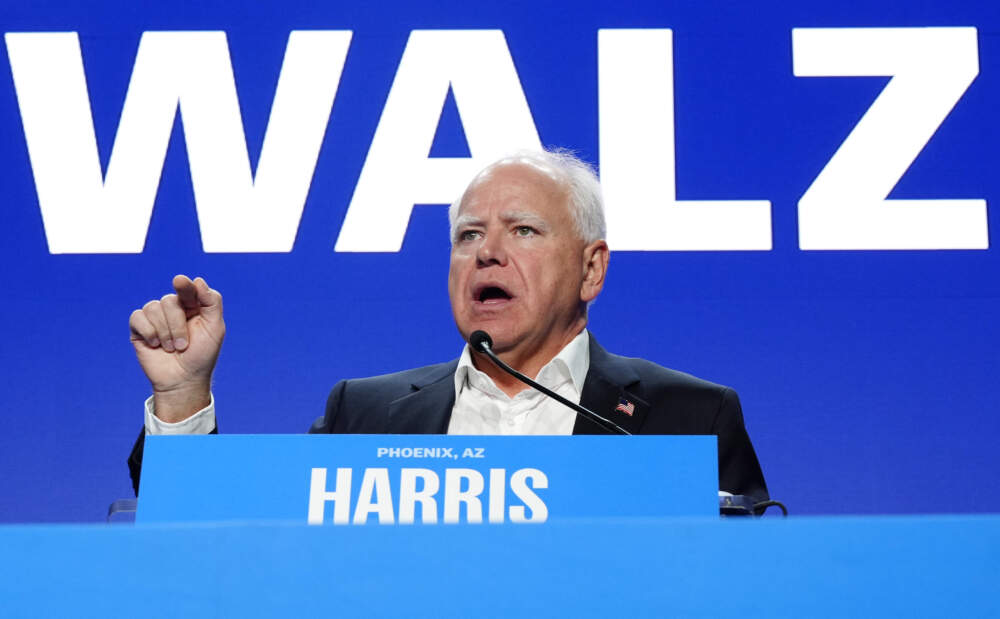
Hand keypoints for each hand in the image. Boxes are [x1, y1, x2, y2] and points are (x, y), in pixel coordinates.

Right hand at [129, 275, 224, 421]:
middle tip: (183, 345)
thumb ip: (212, 302)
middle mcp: (173, 308)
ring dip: (165, 333)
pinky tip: (155, 345)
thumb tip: (198, 280)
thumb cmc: (202, 355)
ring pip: (153, 308)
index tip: (180, 281)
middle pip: (170, 300)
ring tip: (172, 348)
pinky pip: (138, 317)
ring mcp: (155, 317)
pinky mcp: (139, 327)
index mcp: (193, 305)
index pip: (187, 288)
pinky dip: (149, 332)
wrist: (183, 380)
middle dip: (177, 326)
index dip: (184, 286)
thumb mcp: (215, 328)